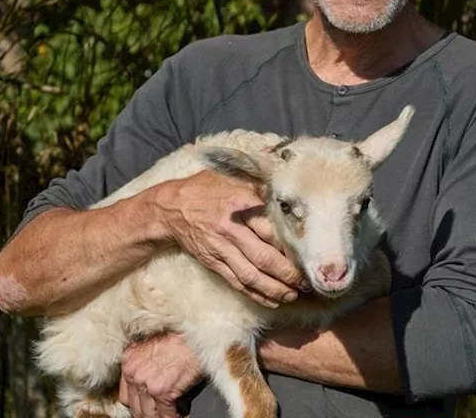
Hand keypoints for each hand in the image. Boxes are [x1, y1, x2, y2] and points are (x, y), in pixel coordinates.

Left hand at [119, 332, 203, 417]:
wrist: (199, 332)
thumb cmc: (184, 335)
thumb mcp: (156, 345)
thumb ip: (147, 364)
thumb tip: (153, 385)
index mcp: (129, 359)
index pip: (126, 394)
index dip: (139, 402)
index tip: (148, 405)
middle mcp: (133, 371)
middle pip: (134, 406)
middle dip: (148, 411)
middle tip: (161, 412)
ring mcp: (146, 383)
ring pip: (148, 413)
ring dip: (159, 416)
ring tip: (170, 415)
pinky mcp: (162, 391)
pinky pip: (166, 415)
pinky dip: (173, 417)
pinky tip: (181, 415)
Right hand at [154, 170, 305, 306]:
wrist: (169, 209)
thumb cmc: (203, 189)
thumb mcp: (229, 176)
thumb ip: (256, 182)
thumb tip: (284, 182)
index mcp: (237, 203)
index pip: (267, 226)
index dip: (287, 242)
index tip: (306, 249)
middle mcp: (229, 229)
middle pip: (262, 256)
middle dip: (286, 272)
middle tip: (304, 280)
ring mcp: (220, 249)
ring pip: (251, 275)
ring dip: (274, 288)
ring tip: (292, 294)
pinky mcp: (213, 263)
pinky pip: (237, 282)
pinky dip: (255, 294)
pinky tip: (272, 300)